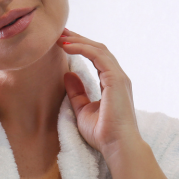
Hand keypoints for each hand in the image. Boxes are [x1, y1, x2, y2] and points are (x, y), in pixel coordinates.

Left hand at [58, 28, 142, 162]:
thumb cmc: (103, 133)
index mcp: (112, 83)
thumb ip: (77, 92)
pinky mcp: (116, 80)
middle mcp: (117, 77)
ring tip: (60, 37)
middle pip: (97, 49)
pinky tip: (67, 46)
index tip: (62, 41)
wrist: (117, 147)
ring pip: (98, 49)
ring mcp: (119, 77)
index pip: (96, 57)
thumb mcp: (82, 110)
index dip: (80, 46)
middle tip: (59, 32)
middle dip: (78, 39)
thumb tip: (67, 74)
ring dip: (78, 40)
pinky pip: (98, 56)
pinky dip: (82, 48)